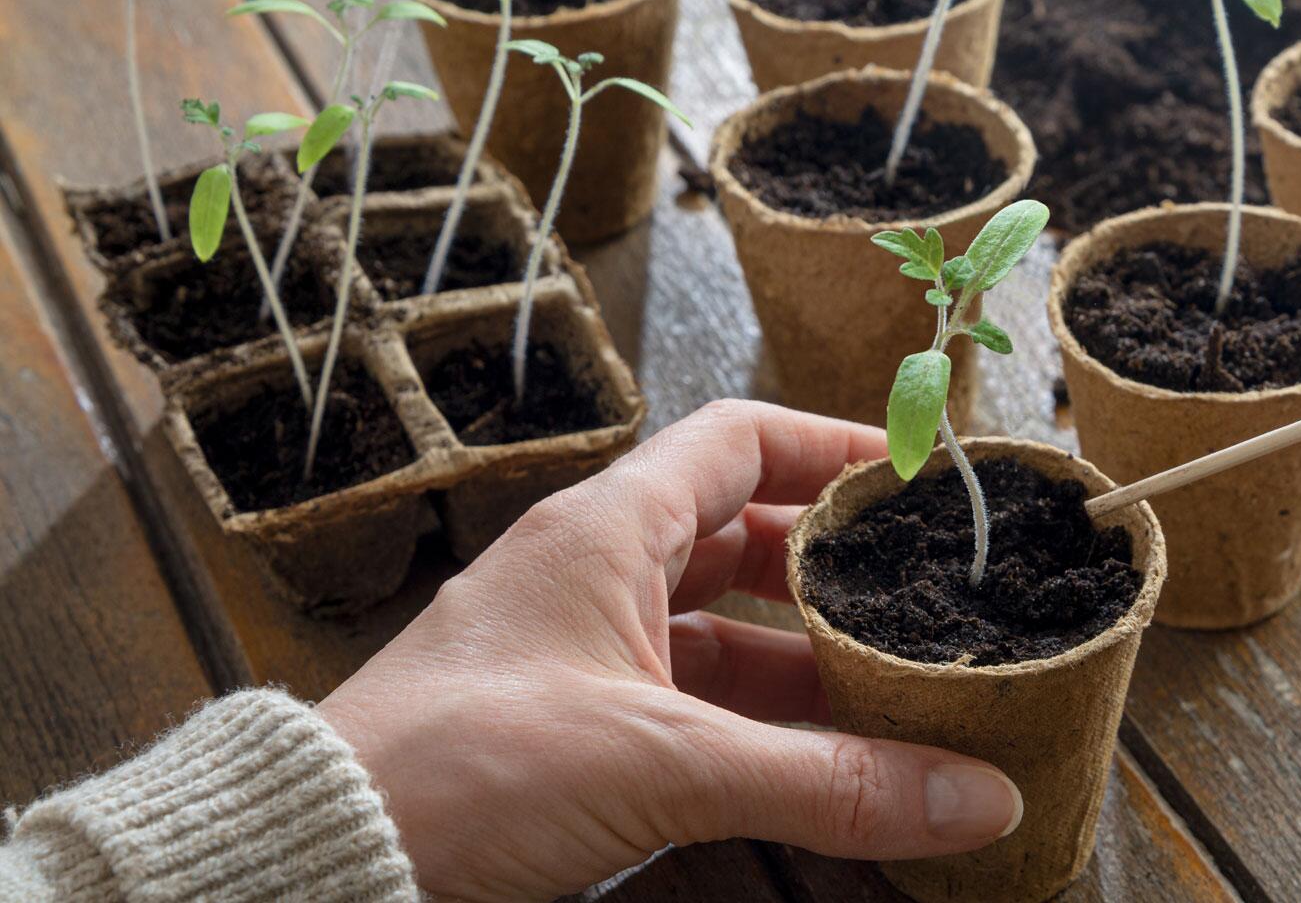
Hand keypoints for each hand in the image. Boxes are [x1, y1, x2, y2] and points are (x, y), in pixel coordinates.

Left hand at [317, 401, 1022, 901]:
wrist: (325, 861)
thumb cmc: (457, 770)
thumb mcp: (664, 763)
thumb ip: (827, 782)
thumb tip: (974, 793)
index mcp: (605, 531)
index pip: (741, 441)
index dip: (834, 445)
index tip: (916, 471)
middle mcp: (592, 577)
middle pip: (743, 540)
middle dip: (835, 572)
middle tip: (923, 596)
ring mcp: (580, 656)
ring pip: (720, 635)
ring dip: (803, 664)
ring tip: (894, 695)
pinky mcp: (570, 733)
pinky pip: (689, 709)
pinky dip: (757, 730)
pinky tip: (817, 766)